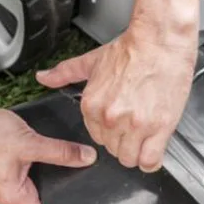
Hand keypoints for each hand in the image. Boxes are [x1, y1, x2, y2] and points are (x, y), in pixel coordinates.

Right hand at [0, 96, 96, 203]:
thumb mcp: (32, 145)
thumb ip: (62, 152)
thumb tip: (88, 158)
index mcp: (11, 196)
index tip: (85, 200)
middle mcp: (4, 192)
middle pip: (40, 195)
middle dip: (60, 185)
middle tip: (84, 177)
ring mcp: (1, 178)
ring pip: (33, 179)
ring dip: (48, 170)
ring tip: (70, 162)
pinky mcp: (0, 163)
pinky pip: (25, 167)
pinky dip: (37, 160)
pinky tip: (51, 149)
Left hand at [36, 23, 197, 171]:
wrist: (159, 42)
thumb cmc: (132, 50)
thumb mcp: (92, 61)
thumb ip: (66, 73)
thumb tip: (44, 77)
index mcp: (92, 105)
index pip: (96, 137)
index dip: (110, 133)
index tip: (120, 125)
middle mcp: (111, 118)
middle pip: (113, 150)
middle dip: (123, 142)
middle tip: (135, 127)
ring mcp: (135, 125)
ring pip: (130, 158)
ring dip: (137, 152)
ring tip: (145, 138)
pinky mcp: (159, 127)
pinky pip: (150, 161)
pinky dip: (151, 161)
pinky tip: (153, 150)